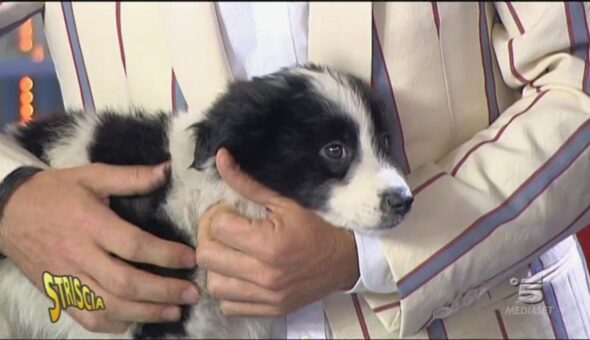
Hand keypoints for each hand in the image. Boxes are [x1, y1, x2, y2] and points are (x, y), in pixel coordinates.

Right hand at [0, 163, 199, 333]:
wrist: (7, 212)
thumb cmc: (55, 192)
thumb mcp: (91, 176)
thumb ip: (131, 176)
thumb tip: (167, 170)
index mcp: (90, 224)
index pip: (133, 245)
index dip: (165, 255)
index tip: (191, 260)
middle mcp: (78, 255)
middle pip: (125, 283)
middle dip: (163, 292)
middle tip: (191, 295)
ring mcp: (66, 279)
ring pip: (108, 306)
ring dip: (145, 313)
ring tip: (174, 313)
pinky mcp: (58, 292)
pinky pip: (86, 317)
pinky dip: (112, 324)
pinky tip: (135, 322)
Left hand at [196, 148, 358, 316]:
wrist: (346, 260)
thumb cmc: (316, 226)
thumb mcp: (284, 202)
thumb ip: (248, 183)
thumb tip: (220, 158)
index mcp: (270, 243)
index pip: (217, 227)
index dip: (218, 215)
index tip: (230, 213)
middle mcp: (266, 274)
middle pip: (207, 257)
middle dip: (210, 238)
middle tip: (224, 231)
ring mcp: (267, 296)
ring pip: (213, 286)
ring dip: (216, 267)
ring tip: (230, 254)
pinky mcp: (270, 310)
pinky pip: (228, 306)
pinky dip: (228, 291)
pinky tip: (238, 276)